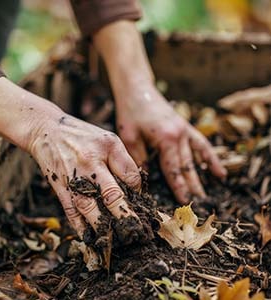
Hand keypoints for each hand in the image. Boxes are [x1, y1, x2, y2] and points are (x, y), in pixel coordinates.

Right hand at [0, 77, 140, 237]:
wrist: (46, 131)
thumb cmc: (81, 135)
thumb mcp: (108, 140)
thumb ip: (123, 162)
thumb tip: (135, 188)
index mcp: (103, 152)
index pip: (129, 177)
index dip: (139, 194)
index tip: (145, 209)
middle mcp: (87, 168)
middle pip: (110, 197)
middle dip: (125, 216)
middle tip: (137, 232)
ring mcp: (72, 180)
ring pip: (90, 210)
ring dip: (104, 227)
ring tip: (117, 241)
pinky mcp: (60, 190)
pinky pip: (71, 212)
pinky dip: (80, 227)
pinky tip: (90, 238)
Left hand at [116, 86, 226, 203]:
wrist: (138, 90)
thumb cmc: (130, 112)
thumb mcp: (129, 137)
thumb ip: (139, 159)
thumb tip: (144, 179)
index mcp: (166, 139)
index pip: (173, 169)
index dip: (179, 188)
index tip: (183, 204)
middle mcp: (180, 136)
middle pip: (187, 167)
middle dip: (192, 187)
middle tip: (197, 207)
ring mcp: (185, 130)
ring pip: (196, 158)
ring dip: (201, 177)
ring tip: (207, 195)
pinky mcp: (185, 127)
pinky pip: (202, 145)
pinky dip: (210, 158)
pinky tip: (218, 171)